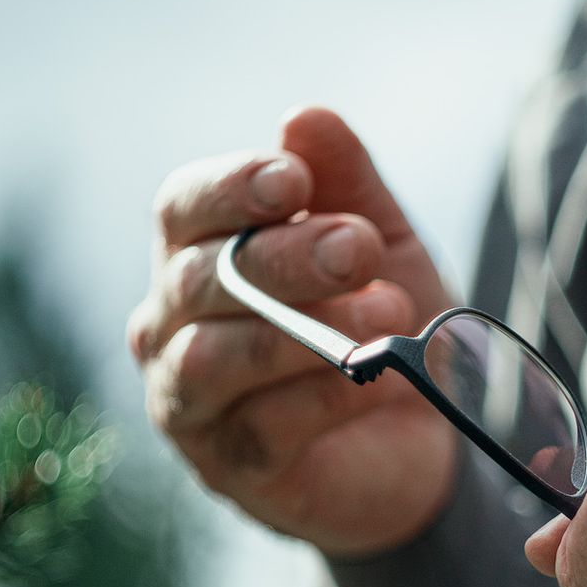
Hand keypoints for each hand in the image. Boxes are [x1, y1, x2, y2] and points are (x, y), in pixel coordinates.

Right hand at [129, 107, 457, 557]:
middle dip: (284, 259)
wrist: (419, 436)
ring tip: (386, 316)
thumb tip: (303, 118)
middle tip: (359, 248)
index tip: (294, 181)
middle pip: (200, 279)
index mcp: (194, 252)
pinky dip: (322, 399)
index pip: (182, 207)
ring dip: (301, 334)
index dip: (231, 189)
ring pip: (213, 358)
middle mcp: (168, 325)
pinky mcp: (228, 468)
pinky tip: (377, 383)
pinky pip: (260, 428)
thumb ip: (344, 183)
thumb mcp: (378, 240)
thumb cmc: (378, 319)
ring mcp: (187, 402)